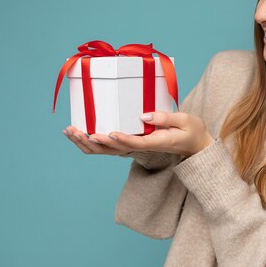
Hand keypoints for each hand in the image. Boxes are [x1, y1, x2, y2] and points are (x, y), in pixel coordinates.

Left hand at [63, 112, 214, 157]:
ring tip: (70, 131)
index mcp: (156, 142)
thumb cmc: (192, 130)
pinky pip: (109, 148)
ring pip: (107, 152)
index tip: (108, 133)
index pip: (135, 144)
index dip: (121, 140)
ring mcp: (136, 147)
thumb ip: (165, 117)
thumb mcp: (185, 120)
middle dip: (93, 142)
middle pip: (114, 150)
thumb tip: (143, 115)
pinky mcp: (132, 144)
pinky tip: (79, 133)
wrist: (195, 144)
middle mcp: (142, 147)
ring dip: (87, 144)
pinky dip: (92, 143)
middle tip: (76, 131)